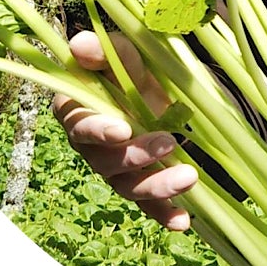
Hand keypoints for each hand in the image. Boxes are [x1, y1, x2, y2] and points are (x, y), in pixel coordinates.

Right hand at [52, 30, 197, 229]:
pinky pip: (148, 205)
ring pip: (127, 186)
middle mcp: (92, 145)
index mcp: (79, 109)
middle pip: (104, 161)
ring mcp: (117, 168)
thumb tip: (79, 44)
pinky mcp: (141, 182)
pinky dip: (164, 213)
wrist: (167, 87)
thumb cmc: (137, 67)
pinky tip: (182, 221)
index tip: (122, 129)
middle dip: (135, 156)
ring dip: (155, 186)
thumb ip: (108, 51)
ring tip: (188, 177)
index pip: (78, 125)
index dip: (97, 130)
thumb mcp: (130, 53)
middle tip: (168, 143)